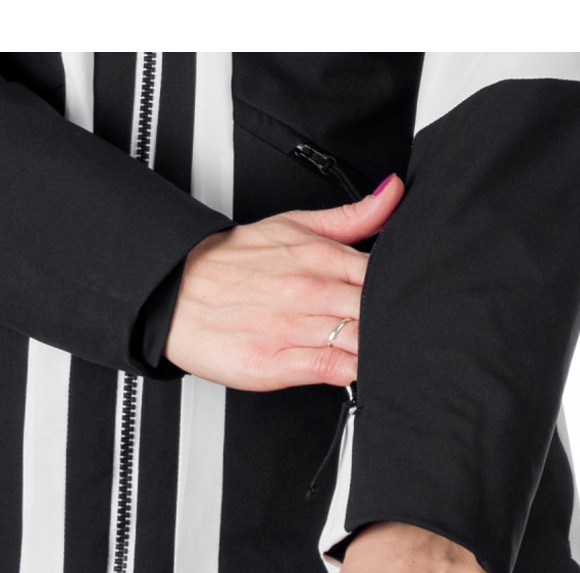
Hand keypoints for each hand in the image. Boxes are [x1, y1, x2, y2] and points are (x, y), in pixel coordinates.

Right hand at [164, 176, 403, 390]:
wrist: (174, 293)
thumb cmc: (230, 264)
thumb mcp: (293, 224)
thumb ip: (351, 216)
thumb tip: (393, 193)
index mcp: (319, 257)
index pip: (384, 276)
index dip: (402, 290)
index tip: (405, 299)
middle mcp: (310, 292)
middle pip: (378, 311)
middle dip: (394, 322)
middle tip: (398, 330)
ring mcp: (294, 329)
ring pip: (362, 340)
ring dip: (377, 348)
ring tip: (379, 353)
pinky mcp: (276, 364)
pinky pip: (333, 369)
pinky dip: (352, 371)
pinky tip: (354, 369)